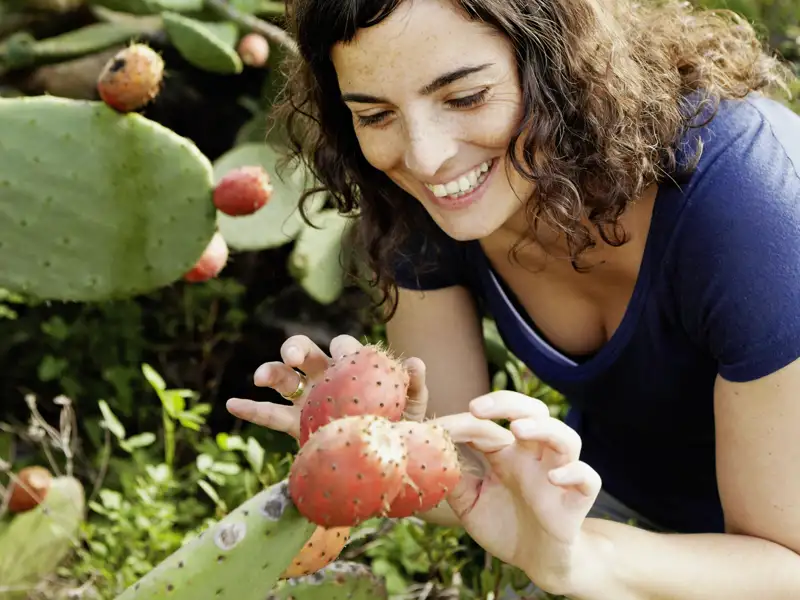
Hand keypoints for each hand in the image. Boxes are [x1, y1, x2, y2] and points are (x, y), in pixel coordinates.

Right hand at [226, 334, 429, 439]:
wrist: (395, 462)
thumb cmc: (405, 426)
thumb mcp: (414, 405)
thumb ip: (414, 383)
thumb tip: (415, 363)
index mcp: (353, 368)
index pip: (343, 347)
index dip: (342, 349)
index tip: (343, 359)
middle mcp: (327, 378)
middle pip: (306, 353)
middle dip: (296, 349)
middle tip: (294, 358)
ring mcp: (309, 400)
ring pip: (284, 379)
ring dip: (271, 372)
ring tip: (260, 376)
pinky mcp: (297, 425)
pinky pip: (270, 414)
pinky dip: (251, 408)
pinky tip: (232, 403)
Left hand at [433, 390, 601, 593]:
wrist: (536, 562)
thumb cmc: (504, 525)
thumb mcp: (470, 503)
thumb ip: (454, 479)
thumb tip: (426, 457)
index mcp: (507, 452)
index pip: (490, 425)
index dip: (465, 421)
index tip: (438, 427)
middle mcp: (534, 456)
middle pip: (532, 412)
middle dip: (507, 403)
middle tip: (478, 408)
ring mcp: (558, 473)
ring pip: (565, 436)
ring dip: (544, 428)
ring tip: (519, 429)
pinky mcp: (577, 499)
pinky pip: (588, 478)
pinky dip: (574, 473)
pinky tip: (554, 478)